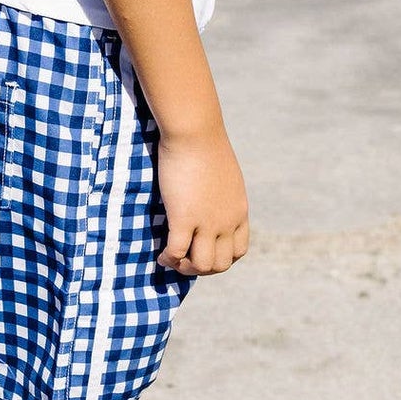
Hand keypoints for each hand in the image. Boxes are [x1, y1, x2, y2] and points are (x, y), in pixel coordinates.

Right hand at [154, 127, 250, 276]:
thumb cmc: (204, 143)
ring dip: (185, 267)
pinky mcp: (184, 218)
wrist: (195, 132)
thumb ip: (219, 192)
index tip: (202, 250)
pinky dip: (169, 259)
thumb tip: (206, 197)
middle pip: (221, 264)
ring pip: (202, 265)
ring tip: (172, 258)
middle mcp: (227, 221)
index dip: (220, 258)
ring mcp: (207, 222)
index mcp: (238, 210)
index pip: (238, 250)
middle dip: (201, 268)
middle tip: (183, 258)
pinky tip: (162, 254)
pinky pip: (177, 252)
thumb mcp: (223, 174)